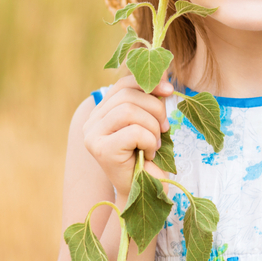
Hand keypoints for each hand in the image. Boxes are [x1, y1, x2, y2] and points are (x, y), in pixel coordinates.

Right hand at [82, 73, 172, 199]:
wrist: (145, 191)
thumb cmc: (149, 156)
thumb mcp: (152, 120)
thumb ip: (152, 97)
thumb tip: (163, 69)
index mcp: (102, 111)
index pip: (124, 83)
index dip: (149, 83)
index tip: (169, 91)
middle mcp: (92, 121)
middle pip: (128, 95)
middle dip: (155, 109)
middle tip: (164, 129)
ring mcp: (92, 135)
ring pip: (129, 111)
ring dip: (152, 126)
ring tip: (155, 143)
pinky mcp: (100, 150)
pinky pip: (133, 131)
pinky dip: (149, 141)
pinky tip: (148, 154)